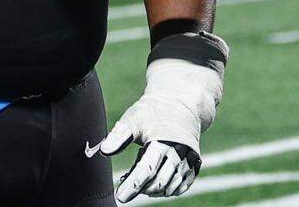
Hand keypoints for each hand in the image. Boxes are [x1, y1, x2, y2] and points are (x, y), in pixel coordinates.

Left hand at [91, 32, 227, 201]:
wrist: (180, 102)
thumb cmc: (153, 111)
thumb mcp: (135, 117)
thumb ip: (120, 134)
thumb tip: (104, 151)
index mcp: (163, 141)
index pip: (146, 170)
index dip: (133, 185)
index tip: (120, 196)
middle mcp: (178, 152)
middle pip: (159, 182)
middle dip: (142, 189)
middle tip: (127, 186)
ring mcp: (189, 158)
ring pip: (171, 186)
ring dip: (154, 191)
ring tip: (140, 184)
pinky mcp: (194, 162)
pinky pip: (182, 185)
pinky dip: (169, 190)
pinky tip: (155, 186)